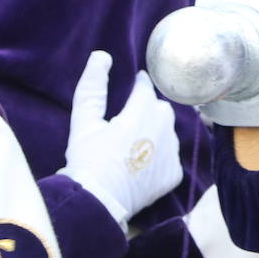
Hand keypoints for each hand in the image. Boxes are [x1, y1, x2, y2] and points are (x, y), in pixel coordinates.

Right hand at [59, 51, 182, 230]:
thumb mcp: (84, 121)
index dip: (140, 84)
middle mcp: (164, 129)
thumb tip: (101, 56)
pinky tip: (143, 164)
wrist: (97, 201)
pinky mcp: (174, 174)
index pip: (146, 88)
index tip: (136, 82)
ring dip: (156, 132)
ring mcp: (172, 153)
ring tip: (135, 143)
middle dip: (149, 108)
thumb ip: (92, 87)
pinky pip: (171, 158)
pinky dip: (160, 157)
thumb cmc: (87, 160)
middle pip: (161, 108)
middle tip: (130, 118)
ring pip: (169, 132)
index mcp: (143, 112)